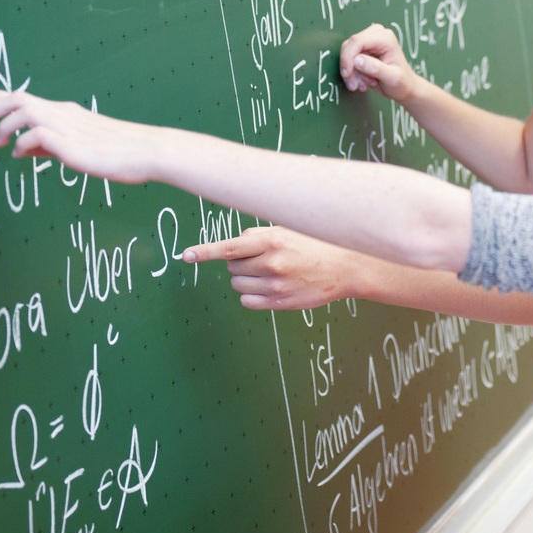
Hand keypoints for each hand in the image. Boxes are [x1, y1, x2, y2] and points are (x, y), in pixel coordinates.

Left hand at [0, 84, 156, 183]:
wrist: (146, 151)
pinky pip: (35, 135)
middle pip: (16, 98)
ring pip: (22, 111)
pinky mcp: (70, 143)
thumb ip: (49, 146)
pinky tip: (23, 155)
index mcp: (64, 112)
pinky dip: (23, 143)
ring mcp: (66, 126)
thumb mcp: (77, 147)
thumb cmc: (118, 151)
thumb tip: (24, 148)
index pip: (22, 97)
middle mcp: (61, 114)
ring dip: (4, 127)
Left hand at [183, 226, 355, 309]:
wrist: (346, 267)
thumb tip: (233, 245)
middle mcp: (271, 264)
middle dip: (239, 261)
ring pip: (238, 284)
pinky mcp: (280, 303)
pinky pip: (248, 302)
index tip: (187, 256)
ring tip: (269, 271)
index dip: (205, 251)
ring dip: (246, 277)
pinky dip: (252, 294)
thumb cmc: (316, 243)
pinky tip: (269, 286)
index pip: (229, 247)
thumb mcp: (288, 229)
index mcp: (272, 241)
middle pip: (231, 265)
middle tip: (261, 257)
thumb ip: (259, 235)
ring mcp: (275, 286)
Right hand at [339, 23, 416, 100]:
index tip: (347, 74)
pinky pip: (349, 59)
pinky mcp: (364, 49)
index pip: (358, 41)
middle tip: (355, 85)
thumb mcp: (392, 78)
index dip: (348, 57)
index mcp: (385, 38)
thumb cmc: (402, 82)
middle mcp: (376, 35)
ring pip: (346, 53)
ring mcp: (369, 41)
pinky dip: (353, 73)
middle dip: (349, 67)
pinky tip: (363, 81)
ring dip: (351, 73)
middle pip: (349, 45)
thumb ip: (376, 68)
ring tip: (363, 85)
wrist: (404, 87)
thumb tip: (357, 60)